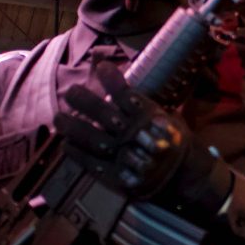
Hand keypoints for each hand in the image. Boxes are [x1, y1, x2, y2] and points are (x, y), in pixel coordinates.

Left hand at [55, 62, 211, 198]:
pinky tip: (66, 144)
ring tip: (58, 118)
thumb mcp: (170, 120)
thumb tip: (122, 84)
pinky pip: (93, 164)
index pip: (128, 95)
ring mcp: (126, 157)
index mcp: (151, 119)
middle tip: (71, 91)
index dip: (113, 80)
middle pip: (106, 115)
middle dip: (86, 101)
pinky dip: (77, 153)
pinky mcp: (118, 177)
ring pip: (94, 140)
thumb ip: (147, 106)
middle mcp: (136, 136)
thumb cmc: (175, 143)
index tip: (102, 67)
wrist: (186, 177)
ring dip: (73, 128)